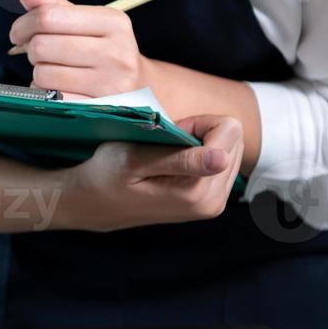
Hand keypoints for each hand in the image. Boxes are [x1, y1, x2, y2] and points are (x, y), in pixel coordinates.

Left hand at [8, 0, 147, 98]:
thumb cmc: (106, 50)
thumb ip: (55, 5)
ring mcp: (110, 83)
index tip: (19, 33)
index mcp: (112, 21)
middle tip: (39, 52)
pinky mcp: (100, 108)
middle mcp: (116, 51)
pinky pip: (52, 99)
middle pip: (42, 46)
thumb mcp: (88, 22)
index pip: (50, 16)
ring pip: (43, 74)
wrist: (140, 87)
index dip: (24, 24)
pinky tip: (58, 87)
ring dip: (39, 72)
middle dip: (32, 49)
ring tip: (54, 69)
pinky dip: (46, 93)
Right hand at [56, 115, 243, 231]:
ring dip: (200, 144)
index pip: (228, 130)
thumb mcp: (134, 160)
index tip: (170, 134)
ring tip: (166, 156)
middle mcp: (213, 202)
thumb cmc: (106, 175)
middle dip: (201, 133)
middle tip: (166, 145)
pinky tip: (172, 165)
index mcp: (198, 191)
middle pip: (234, 140)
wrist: (93, 204)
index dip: (196, 123)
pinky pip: (222, 164)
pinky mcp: (209, 204)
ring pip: (230, 150)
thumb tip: (222, 159)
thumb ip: (180, 158)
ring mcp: (213, 205)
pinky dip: (199, 156)